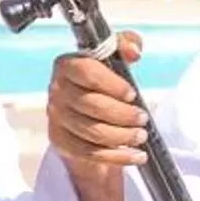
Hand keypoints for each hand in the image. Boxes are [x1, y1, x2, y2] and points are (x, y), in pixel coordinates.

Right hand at [45, 33, 148, 171]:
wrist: (84, 111)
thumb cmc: (102, 82)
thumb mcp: (114, 58)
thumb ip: (125, 44)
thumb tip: (133, 51)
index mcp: (67, 65)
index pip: (86, 71)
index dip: (111, 84)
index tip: (132, 94)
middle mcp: (56, 90)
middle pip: (91, 105)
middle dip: (122, 114)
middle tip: (143, 119)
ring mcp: (56, 117)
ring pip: (91, 131)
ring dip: (121, 136)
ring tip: (141, 136)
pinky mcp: (60, 139)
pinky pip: (88, 152)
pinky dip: (116, 156)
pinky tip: (136, 155)